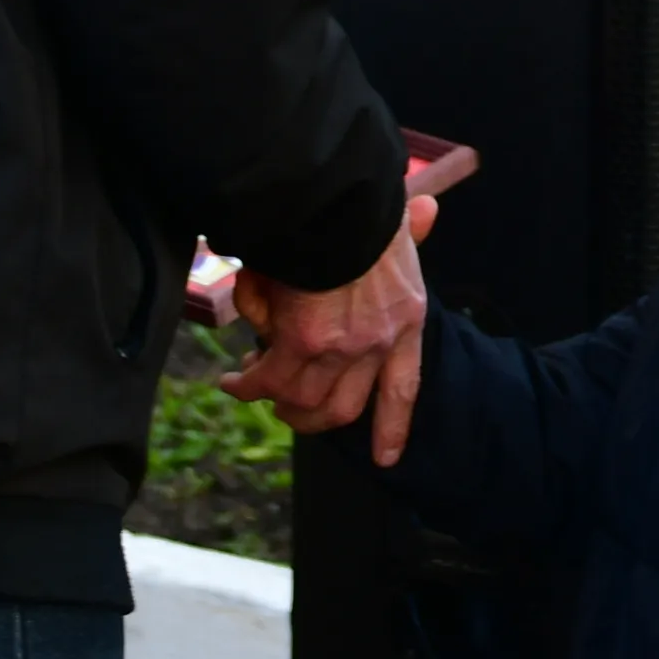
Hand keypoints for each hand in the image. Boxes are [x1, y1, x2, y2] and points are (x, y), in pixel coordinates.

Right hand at [219, 192, 436, 458]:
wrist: (337, 198)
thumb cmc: (361, 207)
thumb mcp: (396, 224)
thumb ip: (409, 228)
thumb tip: (427, 212)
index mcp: (407, 319)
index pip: (403, 388)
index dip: (391, 427)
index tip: (384, 460)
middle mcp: (378, 343)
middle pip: (344, 408)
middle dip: (312, 418)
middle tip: (288, 409)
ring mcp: (341, 348)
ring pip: (303, 399)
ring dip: (276, 401)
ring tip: (250, 387)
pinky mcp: (301, 342)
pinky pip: (268, 379)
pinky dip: (248, 386)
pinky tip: (231, 383)